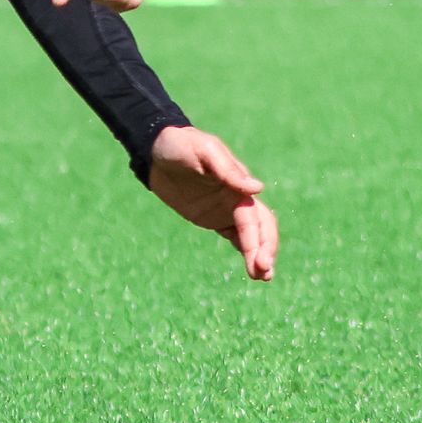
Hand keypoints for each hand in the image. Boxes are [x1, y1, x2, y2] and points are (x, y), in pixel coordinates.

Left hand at [143, 125, 277, 280]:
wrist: (156, 149)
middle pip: (260, 228)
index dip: (259, 240)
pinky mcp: (213, 217)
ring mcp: (226, 209)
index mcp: (238, 184)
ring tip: (263, 277)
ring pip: (251, 235)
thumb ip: (228, 170)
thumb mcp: (204, 151)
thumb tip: (258, 189)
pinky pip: (235, 235)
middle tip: (264, 275)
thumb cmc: (182, 145)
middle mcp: (237, 198)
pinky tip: (252, 268)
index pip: (254, 218)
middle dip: (265, 251)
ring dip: (259, 254)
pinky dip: (245, 250)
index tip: (260, 261)